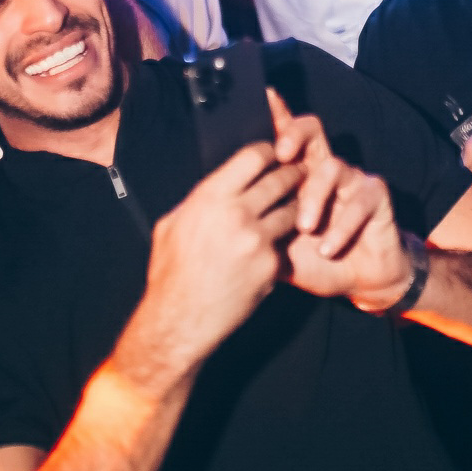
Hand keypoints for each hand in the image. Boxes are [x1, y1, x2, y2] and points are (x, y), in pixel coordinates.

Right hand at [117, 143, 301, 385]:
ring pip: (292, 211)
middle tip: (300, 172)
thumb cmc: (171, 272)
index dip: (269, 151)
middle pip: (280, 179)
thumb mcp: (172, 224)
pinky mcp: (271, 266)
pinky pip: (284, 244)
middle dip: (293, 174)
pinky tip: (276, 245)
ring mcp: (257, 240)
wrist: (180, 319)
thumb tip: (219, 184)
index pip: (253, 157)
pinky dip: (282, 243)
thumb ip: (198, 201)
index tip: (275, 153)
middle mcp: (237, 214)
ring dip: (295, 208)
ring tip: (295, 207)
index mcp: (210, 197)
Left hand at [264, 89, 415, 306]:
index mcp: (297, 175)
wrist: (359, 279)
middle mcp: (323, 168)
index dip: (276, 114)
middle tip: (282, 154)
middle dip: (294, 134)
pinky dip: (342, 226)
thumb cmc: (314, 258)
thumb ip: (255, 231)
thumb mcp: (277, 246)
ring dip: (315, 198)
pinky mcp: (375, 195)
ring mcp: (351, 179)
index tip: (263, 95)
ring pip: (332, 167)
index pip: (282, 137)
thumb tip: (215, 228)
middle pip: (311, 130)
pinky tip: (327, 248)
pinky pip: (359, 201)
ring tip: (305, 228)